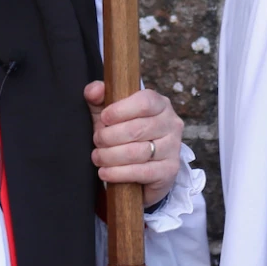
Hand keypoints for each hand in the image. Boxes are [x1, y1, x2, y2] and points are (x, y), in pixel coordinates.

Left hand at [85, 81, 183, 208]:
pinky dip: (118, 173)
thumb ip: (99, 97)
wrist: (142, 166)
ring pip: (137, 152)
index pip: (145, 102)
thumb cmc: (125, 134)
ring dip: (110, 156)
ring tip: (98, 157)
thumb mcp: (110, 113)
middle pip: (137, 129)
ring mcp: (172, 148)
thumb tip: (93, 91)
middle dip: (109, 137)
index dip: (120, 110)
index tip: (104, 118)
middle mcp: (171, 124)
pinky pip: (142, 172)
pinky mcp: (169, 170)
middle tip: (97, 141)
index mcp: (160, 104)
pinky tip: (105, 172)